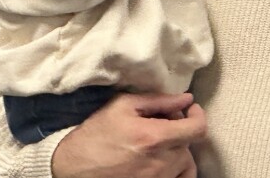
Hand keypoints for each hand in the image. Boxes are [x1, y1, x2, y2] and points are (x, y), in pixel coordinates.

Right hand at [51, 92, 205, 177]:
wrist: (71, 167)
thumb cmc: (96, 133)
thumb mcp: (123, 106)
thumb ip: (159, 101)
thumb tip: (186, 98)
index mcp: (153, 138)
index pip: (197, 129)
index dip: (198, 115)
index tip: (190, 109)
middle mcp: (158, 163)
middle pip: (190, 145)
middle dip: (181, 131)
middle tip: (164, 125)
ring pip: (185, 165)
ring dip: (179, 151)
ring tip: (161, 145)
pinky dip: (175, 170)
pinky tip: (161, 161)